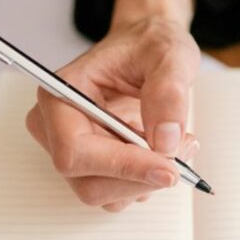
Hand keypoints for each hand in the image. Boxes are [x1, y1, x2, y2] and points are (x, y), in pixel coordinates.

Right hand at [26, 0, 199, 210]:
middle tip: (183, 150)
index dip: (122, 166)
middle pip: (88, 183)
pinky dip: (148, 180)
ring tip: (179, 142)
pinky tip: (165, 149)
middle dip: (141, 176)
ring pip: (106, 195)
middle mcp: (56, 128)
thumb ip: (168, 91)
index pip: (75, 151)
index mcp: (60, 94)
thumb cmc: (149, 45)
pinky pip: (119, 193)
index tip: (167, 168)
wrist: (148, 50)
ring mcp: (73, 151)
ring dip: (149, 179)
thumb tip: (165, 141)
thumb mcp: (169, 54)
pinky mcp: (93, 167)